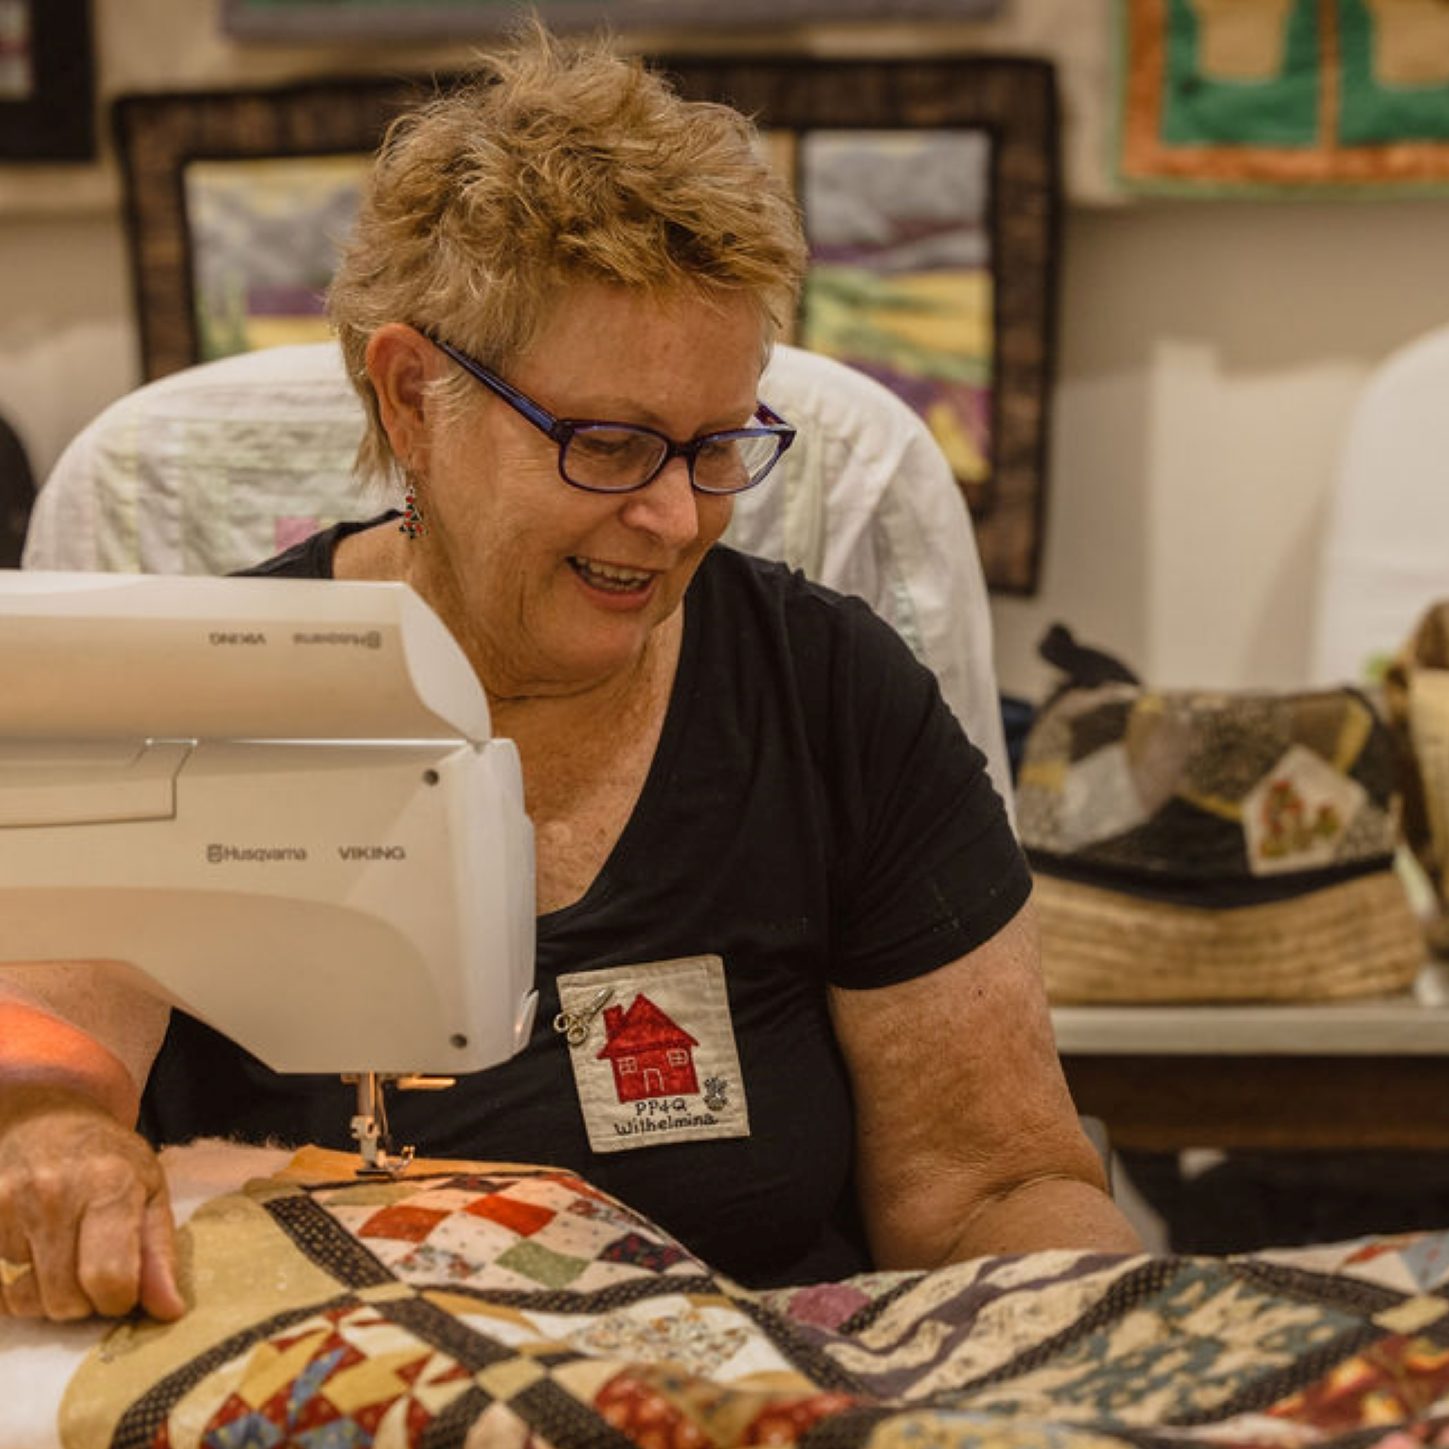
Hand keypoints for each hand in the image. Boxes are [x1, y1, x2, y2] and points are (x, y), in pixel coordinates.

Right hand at [0, 1083, 184, 1320]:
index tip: (122, 1291)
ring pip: (26, 1298)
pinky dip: (12, 1282)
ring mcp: (11, 1201)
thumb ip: (159, 1253)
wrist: (48, 1121)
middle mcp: (57, 1192)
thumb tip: (169, 1310)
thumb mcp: (150, 1192)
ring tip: (62, 1252)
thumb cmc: (109, 1160)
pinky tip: (31, 1252)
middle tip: (91, 1271)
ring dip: (46, 1291)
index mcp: (110, 1184)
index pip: (109, 1277)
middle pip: (65, 1298)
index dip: (117, 1300)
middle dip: (83, 1301)